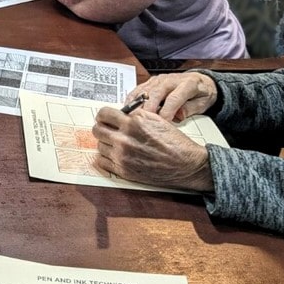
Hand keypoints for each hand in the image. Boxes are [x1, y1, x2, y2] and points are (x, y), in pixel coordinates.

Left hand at [92, 107, 214, 191]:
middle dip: (102, 128)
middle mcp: (125, 139)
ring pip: (99, 145)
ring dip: (106, 143)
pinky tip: (115, 155)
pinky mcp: (123, 170)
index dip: (104, 115)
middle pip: (97, 129)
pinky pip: (101, 161)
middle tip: (109, 130)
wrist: (186, 164)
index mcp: (133, 123)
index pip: (103, 113)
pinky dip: (106, 157)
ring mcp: (122, 156)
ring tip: (118, 143)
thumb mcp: (156, 119)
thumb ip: (135, 114)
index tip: (106, 118)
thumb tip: (119, 112)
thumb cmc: (174, 142)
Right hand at [129, 73, 218, 121]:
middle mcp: (171, 79)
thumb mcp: (203, 103)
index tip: (163, 124)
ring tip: (132, 118)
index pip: (174, 98)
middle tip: (144, 123)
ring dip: (137, 105)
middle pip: (155, 94)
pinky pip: (138, 89)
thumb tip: (177, 116)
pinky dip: (132, 99)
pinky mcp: (151, 81)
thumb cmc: (201, 93)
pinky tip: (128, 109)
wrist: (200, 81)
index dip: (167, 112)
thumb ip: (190, 109)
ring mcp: (159, 79)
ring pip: (144, 91)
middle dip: (149, 110)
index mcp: (188, 84)